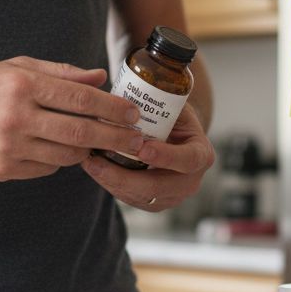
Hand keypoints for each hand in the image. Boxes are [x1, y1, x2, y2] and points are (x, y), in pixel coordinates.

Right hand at [0, 56, 143, 180]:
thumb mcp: (17, 67)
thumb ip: (61, 73)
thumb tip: (100, 77)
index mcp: (22, 84)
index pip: (80, 98)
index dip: (112, 107)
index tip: (133, 114)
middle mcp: (16, 116)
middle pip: (80, 131)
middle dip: (115, 137)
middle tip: (136, 140)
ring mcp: (9, 147)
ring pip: (67, 154)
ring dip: (88, 149)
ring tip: (98, 143)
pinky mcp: (3, 169)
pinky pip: (47, 168)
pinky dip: (59, 159)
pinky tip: (59, 149)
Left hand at [81, 105, 214, 210]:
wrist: (174, 136)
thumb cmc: (172, 117)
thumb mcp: (173, 105)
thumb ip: (159, 100)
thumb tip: (128, 88)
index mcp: (201, 154)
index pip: (188, 160)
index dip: (166, 157)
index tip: (143, 149)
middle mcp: (189, 181)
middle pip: (158, 187)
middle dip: (125, 176)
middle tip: (99, 161)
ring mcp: (171, 197)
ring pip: (139, 195)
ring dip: (111, 180)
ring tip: (89, 162)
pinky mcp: (152, 203)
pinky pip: (128, 198)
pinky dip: (109, 184)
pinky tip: (93, 169)